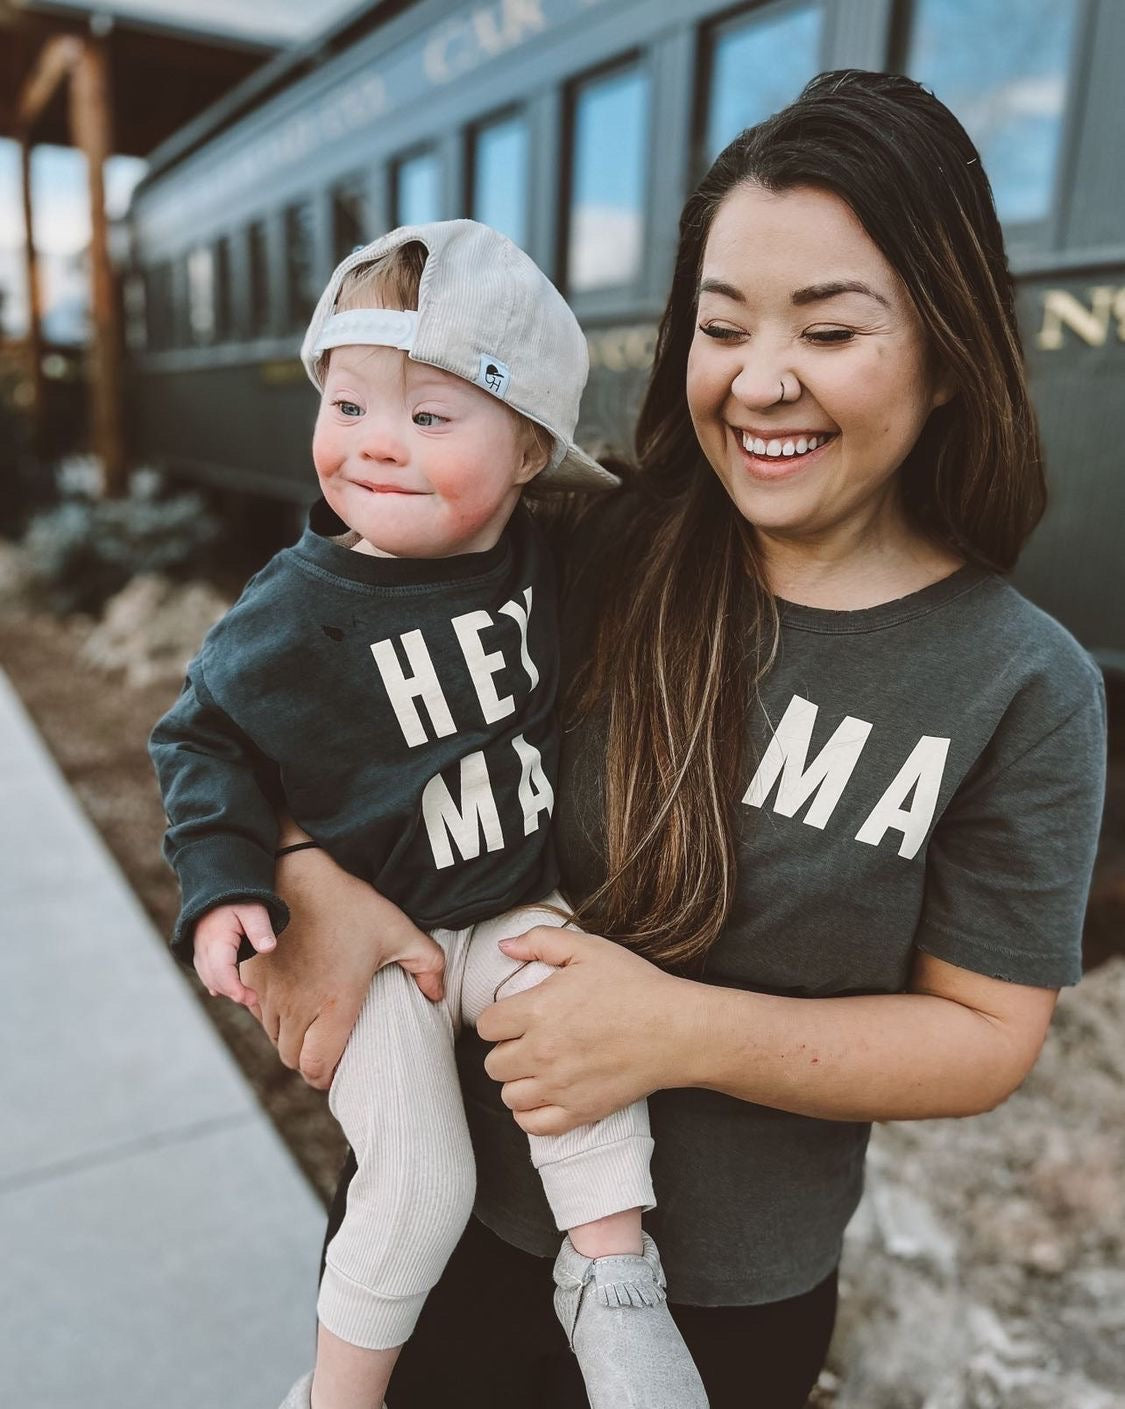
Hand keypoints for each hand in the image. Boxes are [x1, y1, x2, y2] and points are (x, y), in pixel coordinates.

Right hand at [194, 902, 276, 1006]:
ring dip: (225, 989)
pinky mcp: (202, 950)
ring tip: (246, 997)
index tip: (248, 998)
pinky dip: (215, 982)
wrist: (216, 887)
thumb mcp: (253, 910)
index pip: (221, 970)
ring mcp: (199, 950)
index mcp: (216, 939)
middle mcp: (203, 948)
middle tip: (254, 1000)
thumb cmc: (238, 899)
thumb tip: (268, 948)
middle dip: (232, 992)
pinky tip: (223, 991)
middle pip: (214, 978)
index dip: (233, 988)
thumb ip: (260, 929)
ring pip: (208, 977)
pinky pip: (205, 971)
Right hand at [241, 850, 445, 1088]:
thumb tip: (436, 996)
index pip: (316, 1067)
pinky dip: (272, 1017)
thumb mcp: (400, 931)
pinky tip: (292, 1003)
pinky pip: (257, 1013)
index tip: (338, 1068)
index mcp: (334, 1004)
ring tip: (313, 1028)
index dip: (326, 1076)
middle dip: (310, 1061)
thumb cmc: (352, 903)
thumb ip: (428, 965)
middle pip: (292, 1058)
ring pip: (274, 1038)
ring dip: (291, 1040)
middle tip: (328, 1049)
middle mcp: (296, 1005)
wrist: (299, 872)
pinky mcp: (251, 977)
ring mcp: (270, 992)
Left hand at [477, 926, 694, 1135]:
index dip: (498, 1020)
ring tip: (538, 1069)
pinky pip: (533, 1125)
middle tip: (529, 1042)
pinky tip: (545, 1096)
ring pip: (509, 1096)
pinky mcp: (579, 1112)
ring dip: (518, 1082)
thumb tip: (503, 946)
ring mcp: (559, 1086)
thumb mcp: (588, 949)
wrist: (676, 1030)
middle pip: (493, 1064)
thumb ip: (540, 940)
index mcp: (538, 1010)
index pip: (486, 1026)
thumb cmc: (635, 986)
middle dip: (506, 1051)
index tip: (515, 1018)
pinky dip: (532, 1114)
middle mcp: (542, 1052)